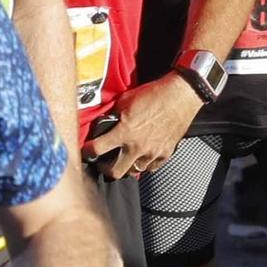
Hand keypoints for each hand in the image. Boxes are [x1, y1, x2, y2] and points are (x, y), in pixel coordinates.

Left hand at [86, 75, 202, 178]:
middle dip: (106, 169)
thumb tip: (105, 122)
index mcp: (124, 132)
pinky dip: (145, 163)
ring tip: (124, 157)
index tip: (86, 151)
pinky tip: (142, 155)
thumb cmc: (154, 95)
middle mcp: (137, 146)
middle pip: (115, 172)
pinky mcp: (165, 153)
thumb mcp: (126, 100)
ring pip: (134, 171)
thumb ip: (114, 114)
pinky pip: (151, 167)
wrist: (180, 96)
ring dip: (127, 165)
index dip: (87, 152)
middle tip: (103, 162)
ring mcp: (152, 153)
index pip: (97, 149)